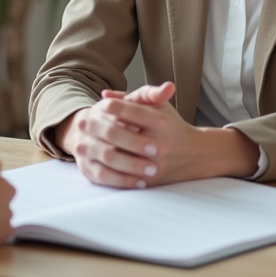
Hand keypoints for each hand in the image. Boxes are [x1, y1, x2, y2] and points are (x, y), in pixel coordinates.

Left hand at [54, 82, 258, 187]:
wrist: (195, 155)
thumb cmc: (172, 126)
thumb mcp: (159, 106)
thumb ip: (134, 97)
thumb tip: (105, 95)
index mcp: (160, 121)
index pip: (130, 110)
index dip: (112, 107)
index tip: (98, 105)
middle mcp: (158, 143)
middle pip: (120, 133)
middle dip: (97, 127)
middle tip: (81, 122)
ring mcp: (153, 164)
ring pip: (118, 157)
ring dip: (96, 149)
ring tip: (80, 143)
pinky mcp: (149, 181)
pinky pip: (122, 177)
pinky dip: (105, 170)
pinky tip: (93, 162)